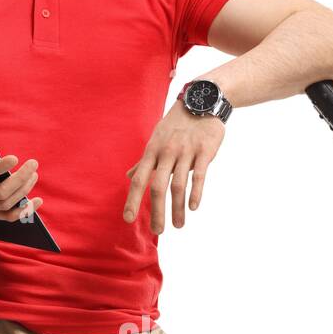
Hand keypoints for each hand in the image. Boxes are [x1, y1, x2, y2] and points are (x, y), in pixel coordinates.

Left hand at [123, 99, 224, 233]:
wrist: (202, 101)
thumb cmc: (176, 125)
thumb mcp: (156, 139)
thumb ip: (143, 162)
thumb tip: (128, 177)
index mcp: (152, 152)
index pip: (139, 180)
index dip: (132, 200)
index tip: (128, 219)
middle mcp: (166, 153)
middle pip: (158, 187)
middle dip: (157, 212)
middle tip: (158, 231)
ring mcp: (186, 152)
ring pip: (179, 185)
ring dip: (177, 208)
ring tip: (179, 226)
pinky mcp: (204, 151)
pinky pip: (199, 175)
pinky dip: (196, 192)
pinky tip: (193, 207)